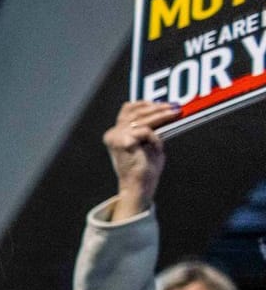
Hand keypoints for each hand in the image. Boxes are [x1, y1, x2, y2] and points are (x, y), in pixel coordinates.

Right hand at [102, 100, 177, 222]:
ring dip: (161, 115)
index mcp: (115, 133)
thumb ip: (150, 128)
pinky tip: (159, 146)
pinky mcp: (124, 142)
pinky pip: (145, 131)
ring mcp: (116, 137)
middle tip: (175, 107)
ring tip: (175, 113)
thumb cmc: (144, 168)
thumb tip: (165, 112)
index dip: (145, 103)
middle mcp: (113, 134)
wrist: (138, 186)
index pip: (128, 109)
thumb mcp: (147, 143)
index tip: (162, 103)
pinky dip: (155, 137)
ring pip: (142, 119)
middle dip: (157, 107)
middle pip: (136, 111)